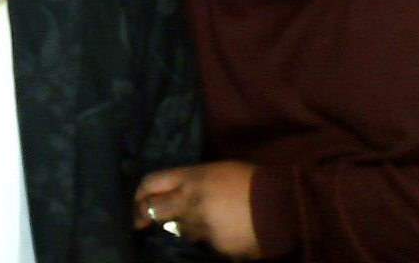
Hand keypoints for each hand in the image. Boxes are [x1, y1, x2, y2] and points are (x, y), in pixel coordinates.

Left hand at [134, 161, 260, 259]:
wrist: (283, 205)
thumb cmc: (252, 182)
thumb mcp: (217, 171)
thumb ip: (192, 182)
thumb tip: (175, 194)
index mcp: (191, 178)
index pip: (151, 182)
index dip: (138, 193)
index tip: (135, 202)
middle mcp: (189, 202)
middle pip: (151, 211)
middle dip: (143, 217)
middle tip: (139, 224)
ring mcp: (200, 228)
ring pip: (176, 231)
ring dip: (178, 229)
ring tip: (190, 225)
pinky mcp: (214, 248)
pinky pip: (200, 246)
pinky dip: (203, 243)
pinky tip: (215, 236)